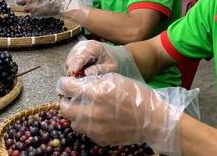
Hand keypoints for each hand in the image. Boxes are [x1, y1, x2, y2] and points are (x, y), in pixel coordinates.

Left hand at [14, 0, 89, 22]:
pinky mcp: (38, 13)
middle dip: (19, 1)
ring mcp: (35, 6)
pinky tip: (37, 10)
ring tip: (30, 6)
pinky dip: (33, 12)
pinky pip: (32, 14)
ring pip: (25, 8)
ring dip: (26, 7)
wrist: (62, 4)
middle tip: (19, 1)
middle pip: (20, 0)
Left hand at [57, 73, 198, 154]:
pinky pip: (86, 132)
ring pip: (73, 122)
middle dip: (65, 100)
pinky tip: (97, 119)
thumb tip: (79, 83)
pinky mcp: (100, 139)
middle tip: (71, 97)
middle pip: (64, 108)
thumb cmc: (136, 95)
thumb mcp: (115, 79)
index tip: (65, 83)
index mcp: (95, 93)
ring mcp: (95, 128)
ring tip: (84, 108)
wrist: (153, 120)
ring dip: (75, 114)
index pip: (66, 87)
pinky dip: (87, 125)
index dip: (63, 83)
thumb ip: (94, 81)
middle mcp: (91, 112)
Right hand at [64, 40, 144, 81]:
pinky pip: (71, 63)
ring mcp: (78, 48)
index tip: (73, 82)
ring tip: (85, 77)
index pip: (77, 59)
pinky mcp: (76, 52)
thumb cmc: (115, 62)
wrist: (117, 55)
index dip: (73, 71)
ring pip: (68, 63)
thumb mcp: (111, 68)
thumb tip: (87, 74)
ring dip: (74, 72)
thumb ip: (99, 70)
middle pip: (70, 62)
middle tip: (82, 82)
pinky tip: (84, 72)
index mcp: (92, 47)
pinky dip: (75, 69)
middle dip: (74, 74)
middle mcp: (82, 45)